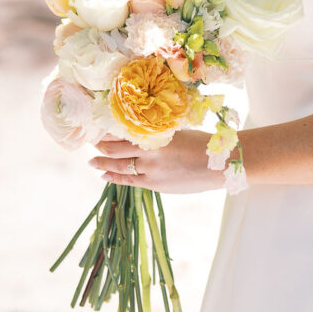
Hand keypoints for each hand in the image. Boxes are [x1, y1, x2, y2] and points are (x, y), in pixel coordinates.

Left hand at [88, 130, 225, 193]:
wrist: (220, 164)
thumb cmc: (202, 144)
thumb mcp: (177, 132)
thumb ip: (157, 134)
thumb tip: (137, 132)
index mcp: (157, 133)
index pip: (123, 130)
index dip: (108, 130)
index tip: (98, 127)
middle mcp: (151, 150)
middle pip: (115, 148)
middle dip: (101, 146)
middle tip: (91, 142)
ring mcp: (152, 169)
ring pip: (119, 165)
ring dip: (103, 163)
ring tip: (92, 161)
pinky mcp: (155, 184)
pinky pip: (129, 180)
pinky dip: (114, 177)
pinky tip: (104, 175)